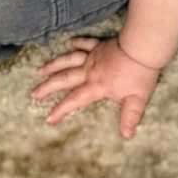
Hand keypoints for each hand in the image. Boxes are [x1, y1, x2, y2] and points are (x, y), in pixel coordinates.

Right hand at [32, 35, 161, 137]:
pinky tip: (68, 42)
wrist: (142, 47)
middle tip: (34, 94)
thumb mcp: (137, 99)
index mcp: (96, 86)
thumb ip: (129, 117)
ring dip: (54, 65)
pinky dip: (76, 42)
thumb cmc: (141, 73)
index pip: (75, 100)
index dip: (61, 110)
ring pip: (68, 60)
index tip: (49, 118)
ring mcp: (93, 56)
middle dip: (47, 87)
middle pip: (64, 79)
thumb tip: (126, 136)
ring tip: (40, 70)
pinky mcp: (100, 45)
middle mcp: (90, 71)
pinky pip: (85, 43)